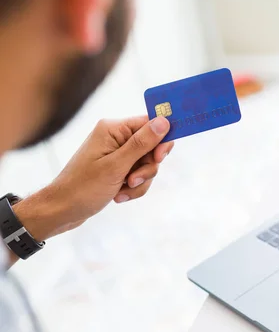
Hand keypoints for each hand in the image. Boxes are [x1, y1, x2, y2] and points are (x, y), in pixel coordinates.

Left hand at [13, 116, 172, 242]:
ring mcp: (116, 153)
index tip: (159, 157)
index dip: (160, 140)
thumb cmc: (83, 187)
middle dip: (147, 167)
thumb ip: (142, 143)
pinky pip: (138, 174)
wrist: (62, 210)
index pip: (150, 124)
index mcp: (113, 129)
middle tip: (133, 180)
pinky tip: (118, 195)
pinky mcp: (116, 168)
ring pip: (147, 164)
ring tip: (123, 190)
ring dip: (140, 181)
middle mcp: (115, 137)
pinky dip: (133, 187)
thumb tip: (163, 121)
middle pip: (151, 147)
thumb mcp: (116, 166)